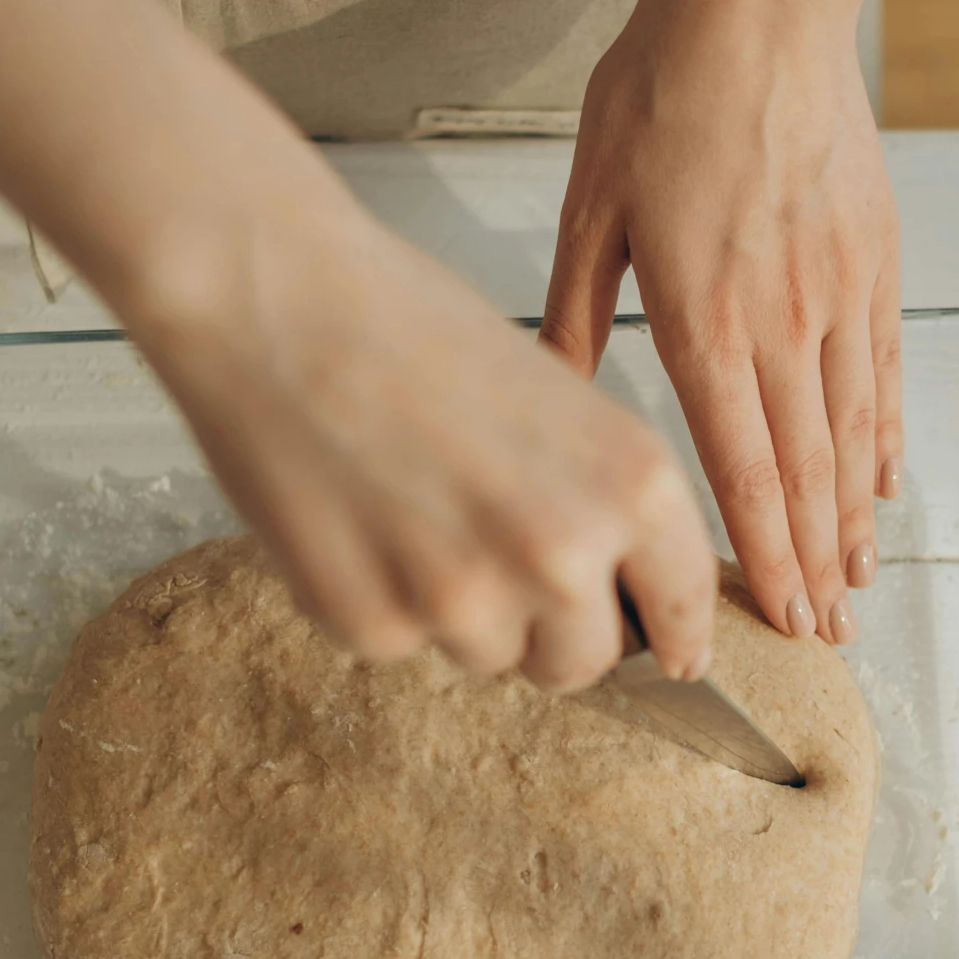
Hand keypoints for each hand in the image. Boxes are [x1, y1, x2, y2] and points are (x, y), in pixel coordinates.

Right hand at [131, 186, 716, 689]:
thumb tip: (618, 583)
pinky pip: (399, 646)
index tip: (670, 654)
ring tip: (412, 508)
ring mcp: (466, 600)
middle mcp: (565, 553)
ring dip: (462, 613)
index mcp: (633, 484)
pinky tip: (352, 517)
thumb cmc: (409, 324)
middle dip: (550, 630)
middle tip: (498, 558)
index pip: (682, 607)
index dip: (671, 633)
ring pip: (490, 659)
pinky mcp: (374, 623)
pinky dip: (379, 600)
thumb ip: (601, 497)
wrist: (276, 297)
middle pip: (585, 661)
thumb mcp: (558, 398)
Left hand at [541, 0, 902, 645]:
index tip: (776, 615)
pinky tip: (886, 483)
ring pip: (853, 433)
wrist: (759, 6)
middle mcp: (781, 324)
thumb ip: (575, 314)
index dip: (762, 554)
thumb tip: (556, 398)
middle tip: (825, 635)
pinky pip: (886, 370)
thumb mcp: (590, 205)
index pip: (741, 469)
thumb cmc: (661, 95)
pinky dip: (887, 435)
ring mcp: (838, 294)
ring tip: (860, 583)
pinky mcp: (874, 259)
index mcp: (701, 321)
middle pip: (805, 473)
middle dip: (815, 565)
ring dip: (855, 519)